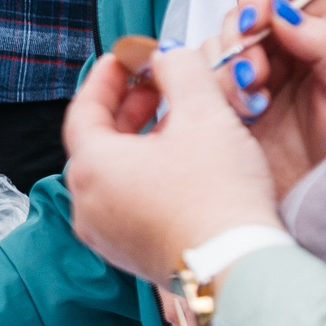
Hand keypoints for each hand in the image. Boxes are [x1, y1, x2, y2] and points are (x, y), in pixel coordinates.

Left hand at [64, 45, 281, 284]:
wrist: (243, 269)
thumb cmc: (219, 197)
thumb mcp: (204, 113)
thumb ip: (181, 70)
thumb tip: (168, 56)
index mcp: (91, 168)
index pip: (83, 110)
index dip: (106, 79)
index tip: (124, 60)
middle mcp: (88, 206)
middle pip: (97, 142)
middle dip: (127, 107)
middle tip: (156, 85)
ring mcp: (108, 236)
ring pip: (113, 173)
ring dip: (138, 142)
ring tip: (176, 121)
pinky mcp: (132, 255)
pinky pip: (127, 203)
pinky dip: (145, 176)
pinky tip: (181, 164)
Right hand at [211, 0, 325, 199]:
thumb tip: (287, 12)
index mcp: (321, 33)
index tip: (255, 19)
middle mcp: (285, 51)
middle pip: (239, 16)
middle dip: (239, 40)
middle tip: (255, 72)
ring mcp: (257, 79)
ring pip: (217, 49)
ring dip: (228, 72)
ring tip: (255, 104)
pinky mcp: (235, 109)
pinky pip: (204, 86)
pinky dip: (216, 96)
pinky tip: (245, 118)